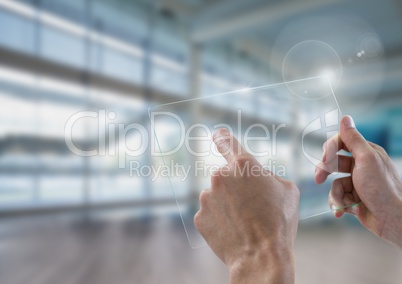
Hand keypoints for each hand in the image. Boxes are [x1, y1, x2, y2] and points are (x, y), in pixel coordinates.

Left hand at [194, 128, 298, 283]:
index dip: (222, 137)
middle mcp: (220, 176)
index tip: (218, 134)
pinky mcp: (200, 216)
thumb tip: (258, 177)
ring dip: (228, 204)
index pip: (227, 141)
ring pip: (218, 196)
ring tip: (245, 222)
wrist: (262, 255)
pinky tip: (233, 230)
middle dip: (237, 188)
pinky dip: (220, 219)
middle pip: (227, 177)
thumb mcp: (287, 190)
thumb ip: (268, 176)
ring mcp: (207, 197)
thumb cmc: (279, 221)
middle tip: (252, 207)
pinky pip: (211, 213)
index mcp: (242, 164)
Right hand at [315, 115, 401, 248]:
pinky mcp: (354, 199)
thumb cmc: (382, 188)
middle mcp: (362, 166)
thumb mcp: (366, 159)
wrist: (392, 219)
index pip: (341, 142)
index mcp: (366, 153)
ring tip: (342, 203)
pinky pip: (337, 197)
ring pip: (334, 183)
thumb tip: (345, 118)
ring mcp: (357, 183)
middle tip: (318, 178)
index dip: (329, 149)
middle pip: (333, 162)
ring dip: (335, 194)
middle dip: (324, 171)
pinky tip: (343, 211)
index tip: (324, 159)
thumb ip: (353, 139)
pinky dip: (338, 204)